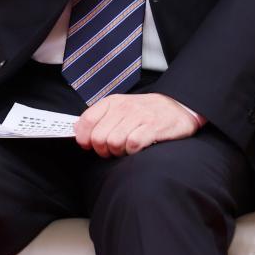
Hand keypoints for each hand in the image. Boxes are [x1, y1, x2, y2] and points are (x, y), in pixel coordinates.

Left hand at [74, 92, 198, 157]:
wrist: (178, 107)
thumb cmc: (146, 111)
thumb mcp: (120, 108)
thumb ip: (98, 117)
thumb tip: (76, 129)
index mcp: (113, 102)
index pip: (87, 121)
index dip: (84, 138)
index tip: (90, 146)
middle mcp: (124, 107)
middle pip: (99, 137)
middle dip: (103, 150)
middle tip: (113, 150)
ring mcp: (139, 116)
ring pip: (114, 143)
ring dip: (118, 152)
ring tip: (126, 148)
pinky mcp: (153, 127)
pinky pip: (132, 145)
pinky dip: (132, 152)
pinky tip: (138, 148)